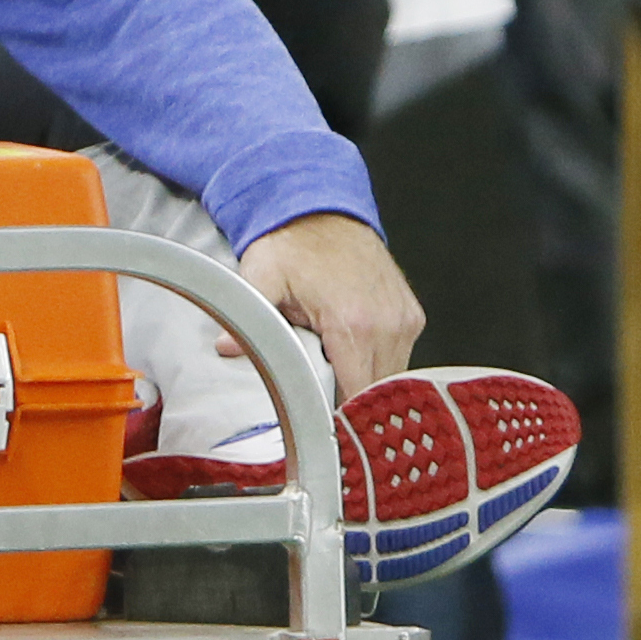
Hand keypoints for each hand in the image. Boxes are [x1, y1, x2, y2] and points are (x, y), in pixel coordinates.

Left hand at [238, 213, 422, 401]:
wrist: (322, 210)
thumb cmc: (292, 245)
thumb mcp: (261, 279)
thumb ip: (249, 320)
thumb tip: (228, 348)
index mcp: (353, 323)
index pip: (357, 394)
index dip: (340, 417)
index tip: (322, 428)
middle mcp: (387, 323)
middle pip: (377, 393)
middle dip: (352, 406)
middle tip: (324, 410)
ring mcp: (404, 318)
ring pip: (392, 377)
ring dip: (367, 384)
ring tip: (336, 379)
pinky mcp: (412, 314)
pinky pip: (400, 356)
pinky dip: (379, 363)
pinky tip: (352, 357)